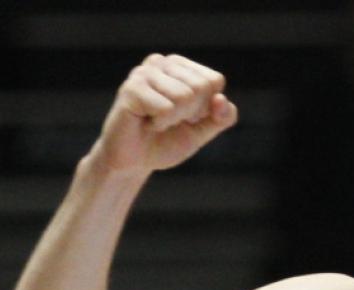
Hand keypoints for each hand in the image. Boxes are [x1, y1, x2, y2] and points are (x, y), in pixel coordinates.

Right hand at [91, 54, 237, 174]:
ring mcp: (144, 72)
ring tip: (155, 121)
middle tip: (167, 120)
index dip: (205, 109)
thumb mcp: (202, 131)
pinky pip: (166, 109)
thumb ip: (221, 117)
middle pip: (201, 87)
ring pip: (185, 97)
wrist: (133, 162)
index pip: (214, 81)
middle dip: (190, 114)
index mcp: (180, 66)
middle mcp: (161, 62)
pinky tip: (145, 123)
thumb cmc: (165, 141)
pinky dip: (159, 124)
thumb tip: (221, 99)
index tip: (185, 117)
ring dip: (173, 120)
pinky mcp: (131, 88)